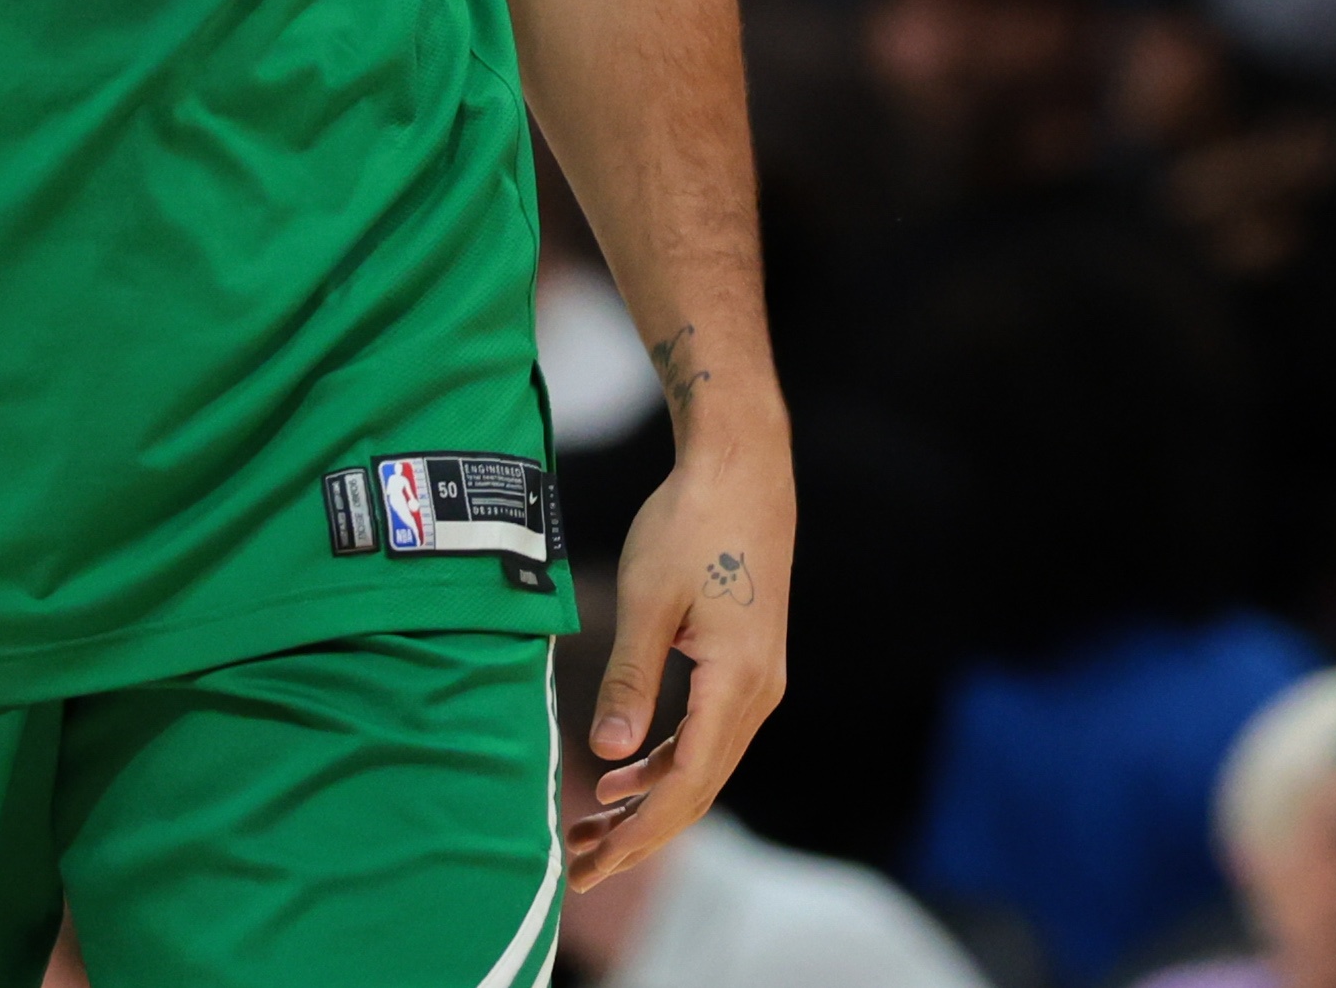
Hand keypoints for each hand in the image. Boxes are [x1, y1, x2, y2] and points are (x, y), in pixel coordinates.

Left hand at [571, 426, 793, 890]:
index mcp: (737, 683)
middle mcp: (758, 692)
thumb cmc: (692, 523)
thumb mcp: (649, 601)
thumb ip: (630, 680)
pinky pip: (707, 735)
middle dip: (638, 835)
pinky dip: (664, 763)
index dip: (639, 833)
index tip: (591, 865)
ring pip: (703, 766)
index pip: (687, 783)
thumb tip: (608, 755)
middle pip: (698, 788)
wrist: (743, 466)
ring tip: (589, 831)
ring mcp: (758, 681)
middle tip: (577, 869)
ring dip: (648, 803)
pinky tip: (621, 776)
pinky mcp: (747, 665)